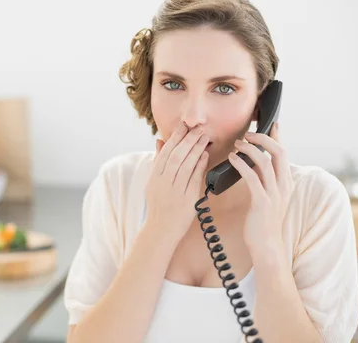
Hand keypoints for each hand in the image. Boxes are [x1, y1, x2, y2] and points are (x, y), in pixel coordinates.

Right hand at [144, 123, 209, 242]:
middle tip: (198, 129)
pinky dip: (200, 166)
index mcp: (154, 177)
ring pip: (186, 166)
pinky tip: (205, 156)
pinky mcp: (187, 200)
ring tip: (204, 138)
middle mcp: (163, 183)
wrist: (160, 230)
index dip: (175, 138)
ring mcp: (175, 192)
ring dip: (196, 150)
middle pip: (176, 157)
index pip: (165, 153)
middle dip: (188, 140)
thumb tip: (159, 140)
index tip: (184, 127)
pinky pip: (194, 179)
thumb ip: (157, 161)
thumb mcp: (152, 182)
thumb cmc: (158, 205)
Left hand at [228, 123, 293, 253]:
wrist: (266, 245)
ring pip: (265, 161)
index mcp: (285, 181)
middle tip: (247, 134)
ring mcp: (274, 193)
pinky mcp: (263, 201)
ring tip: (237, 145)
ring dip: (249, 149)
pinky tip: (231, 159)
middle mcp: (283, 184)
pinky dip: (241, 164)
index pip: (284, 152)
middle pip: (278, 151)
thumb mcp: (267, 196)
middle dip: (262, 138)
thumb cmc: (262, 221)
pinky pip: (252, 177)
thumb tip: (255, 163)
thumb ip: (264, 179)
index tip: (270, 123)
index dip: (277, 136)